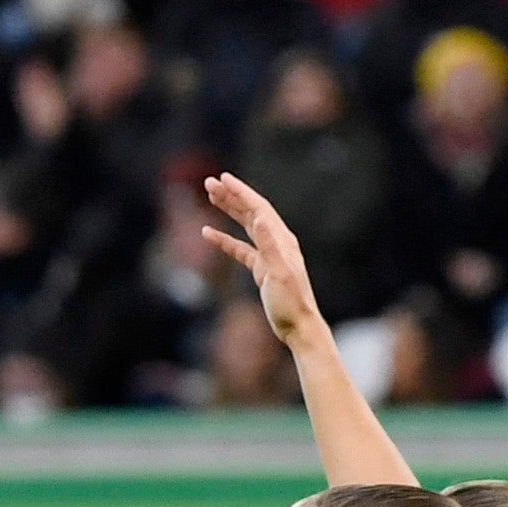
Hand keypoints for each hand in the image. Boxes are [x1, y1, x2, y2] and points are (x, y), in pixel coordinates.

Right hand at [199, 173, 327, 353]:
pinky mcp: (262, 269)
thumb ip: (268, 245)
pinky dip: (225, 240)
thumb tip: (260, 218)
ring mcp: (269, 255)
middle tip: (209, 183)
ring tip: (211, 197)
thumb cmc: (290, 303)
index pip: (258, 208)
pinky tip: (209, 234)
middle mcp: (276, 242)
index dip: (240, 192)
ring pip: (245, 226)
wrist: (298, 327)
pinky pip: (240, 248)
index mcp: (281, 239)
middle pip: (251, 212)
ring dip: (228, 211)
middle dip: (231, 196)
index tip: (222, 179)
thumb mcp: (278, 273)